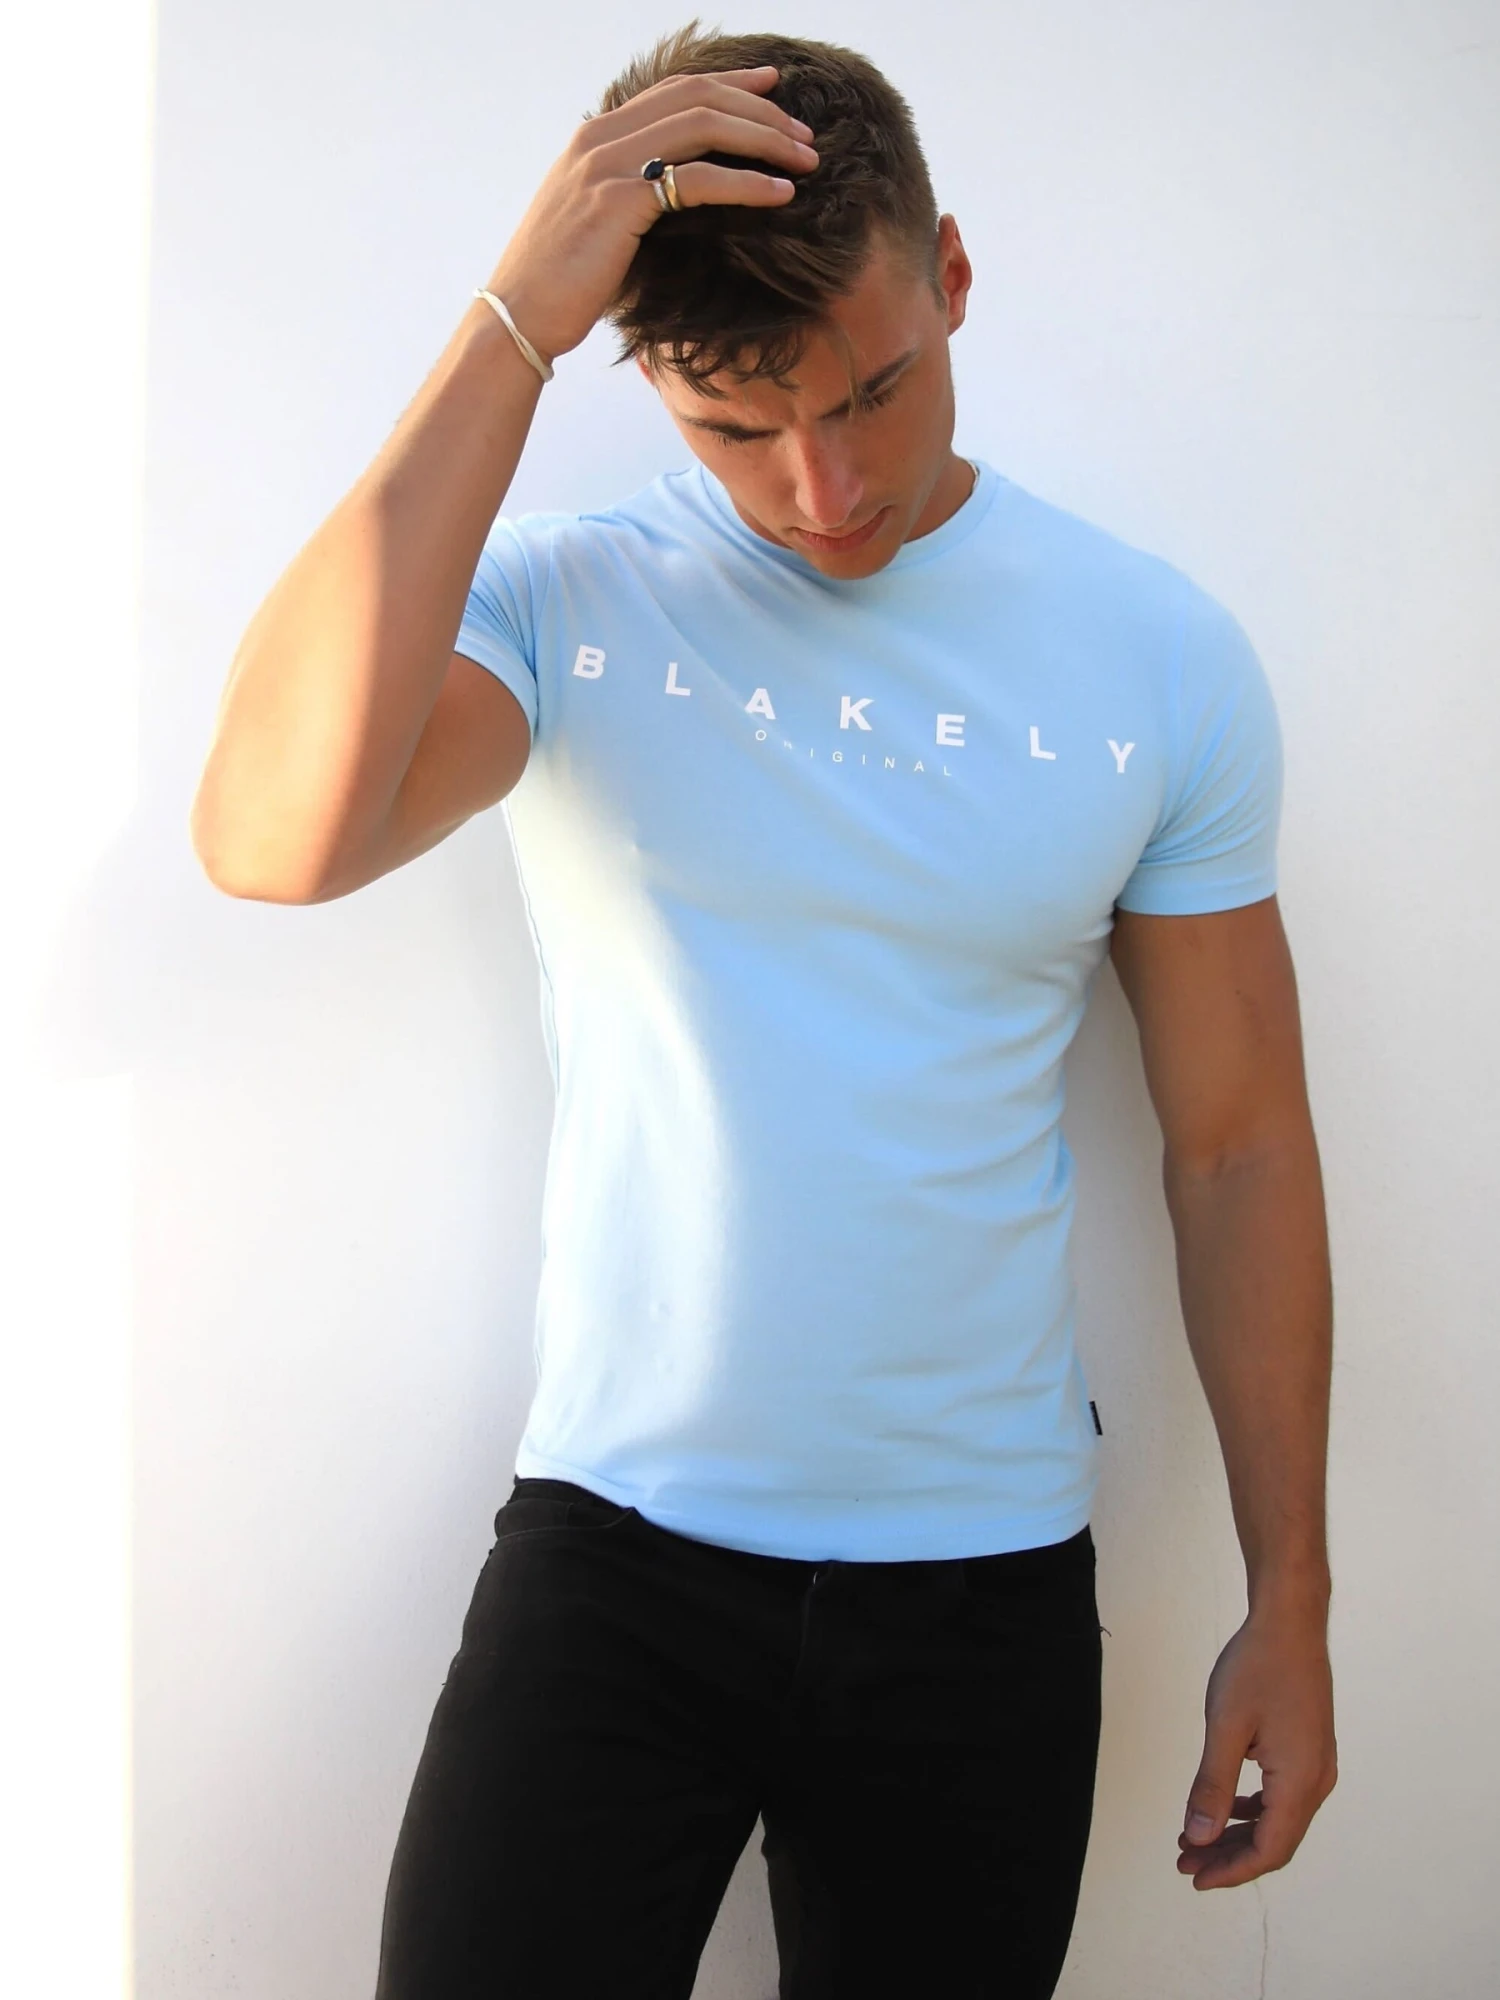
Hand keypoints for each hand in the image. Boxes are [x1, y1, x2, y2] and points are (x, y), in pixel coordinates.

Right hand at [481, 64, 820, 364]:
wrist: (520, 314)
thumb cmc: (560, 284)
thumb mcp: (594, 224)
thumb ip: (628, 196)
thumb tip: (671, 201)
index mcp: (595, 136)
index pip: (673, 90)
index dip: (728, 84)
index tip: (772, 89)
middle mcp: (600, 138)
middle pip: (697, 98)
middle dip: (760, 112)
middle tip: (803, 136)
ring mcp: (608, 165)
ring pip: (704, 126)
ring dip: (764, 140)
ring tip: (804, 161)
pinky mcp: (620, 202)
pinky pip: (698, 180)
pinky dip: (747, 183)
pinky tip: (779, 194)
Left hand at [1177, 1603, 1337, 1888]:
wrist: (1290, 1620)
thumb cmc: (1257, 1666)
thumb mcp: (1226, 1726)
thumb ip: (1212, 1785)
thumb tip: (1199, 1836)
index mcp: (1300, 1782)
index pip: (1269, 1851)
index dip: (1231, 1871)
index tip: (1194, 1877)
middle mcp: (1317, 1781)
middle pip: (1275, 1841)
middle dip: (1229, 1856)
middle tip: (1184, 1861)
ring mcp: (1316, 1765)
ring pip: (1277, 1819)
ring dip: (1237, 1832)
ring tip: (1194, 1837)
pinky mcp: (1309, 1749)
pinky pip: (1282, 1796)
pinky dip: (1251, 1808)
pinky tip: (1222, 1804)